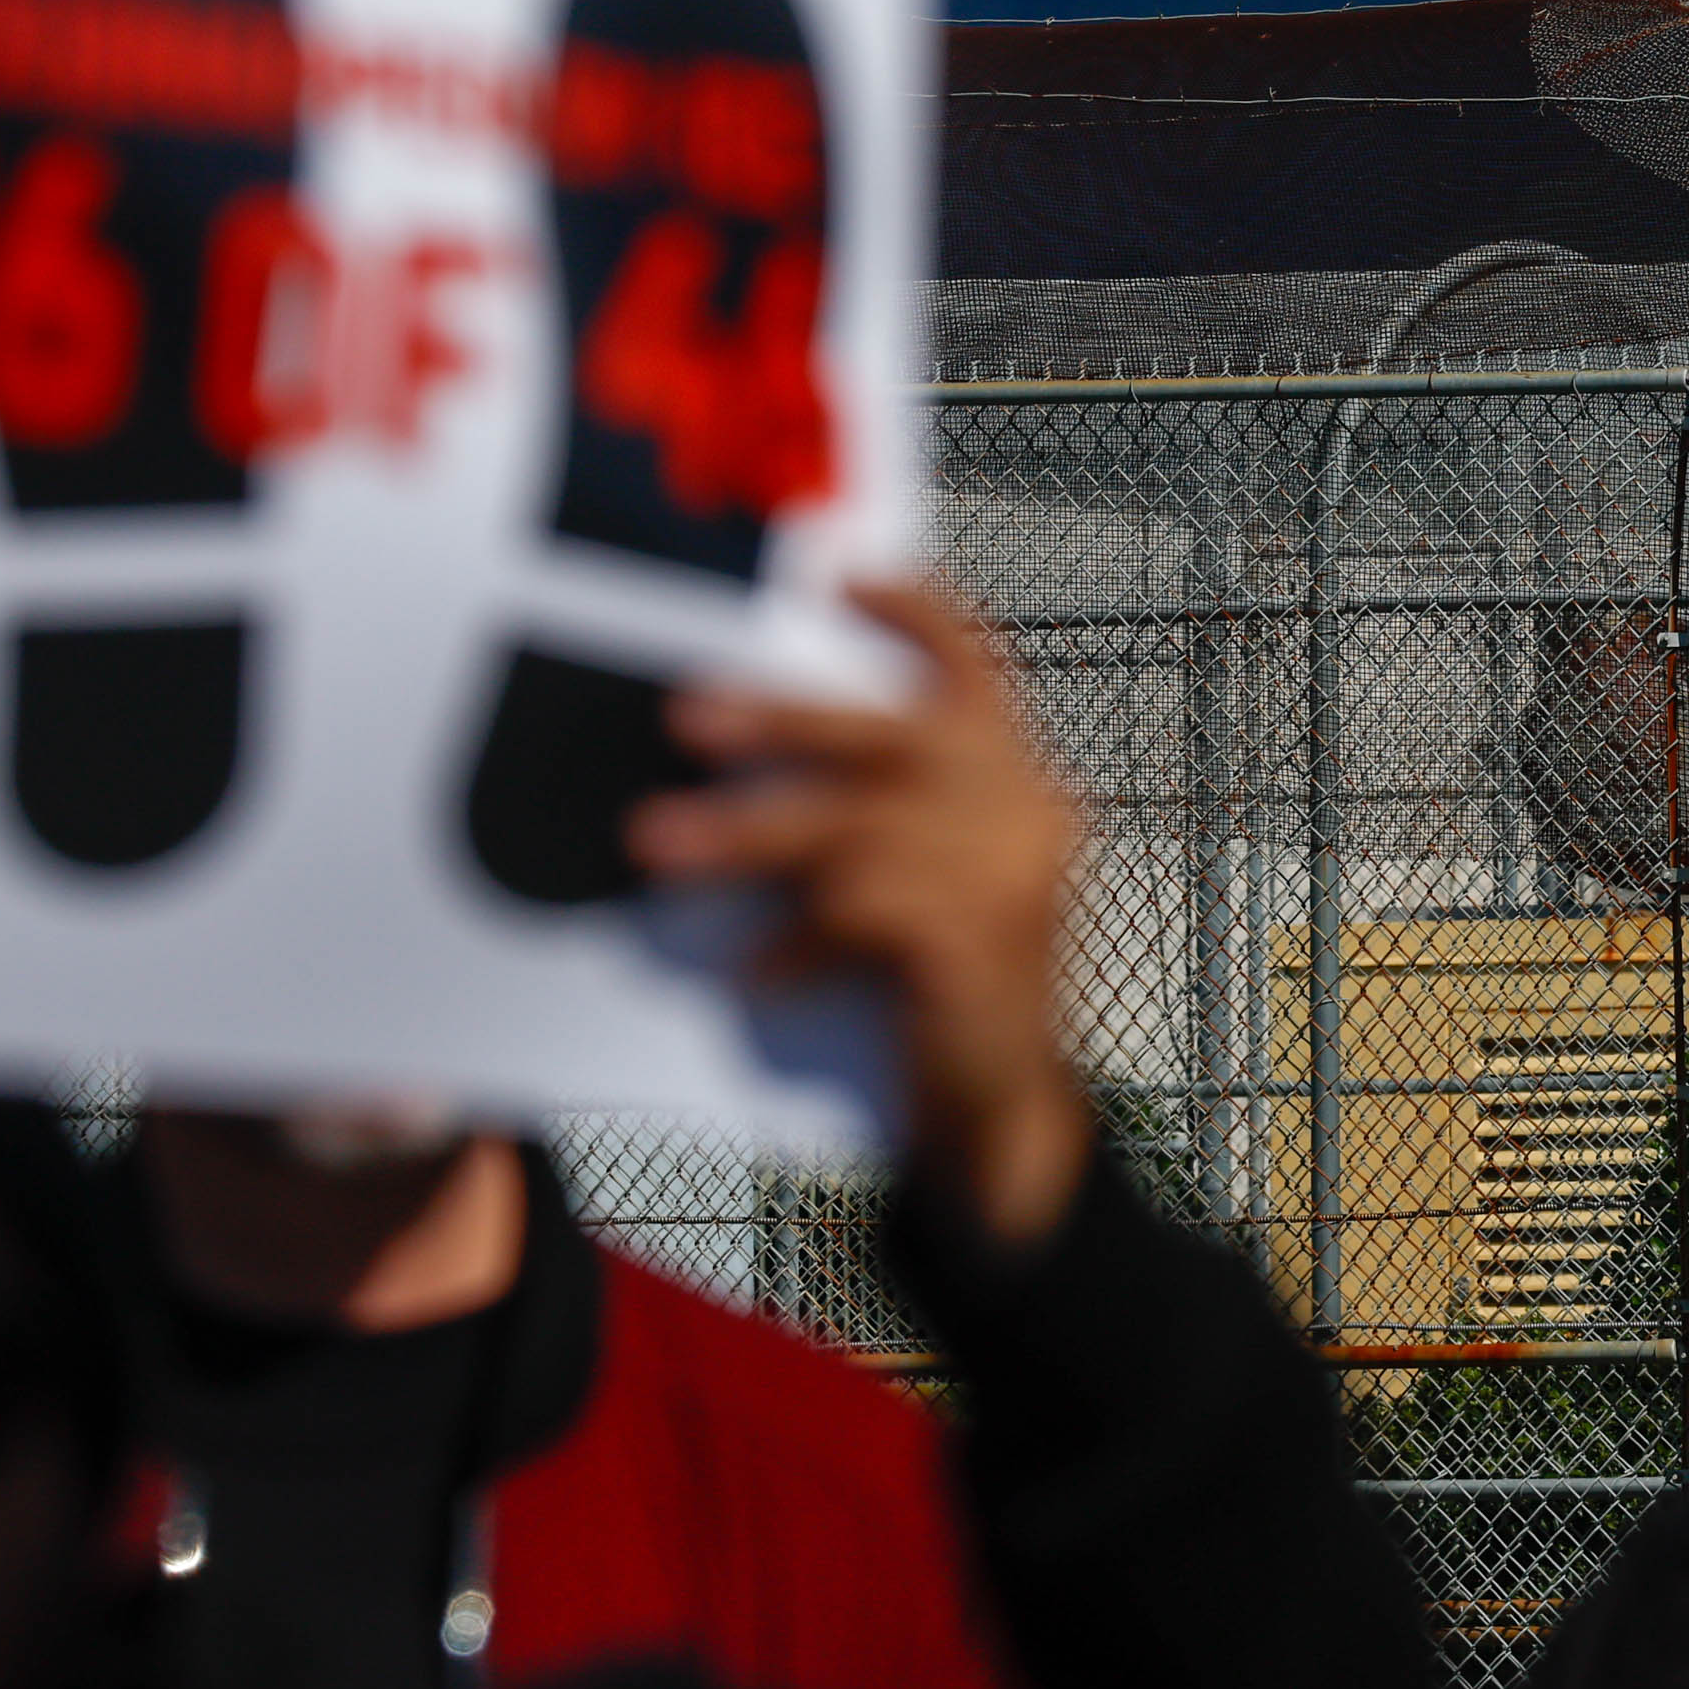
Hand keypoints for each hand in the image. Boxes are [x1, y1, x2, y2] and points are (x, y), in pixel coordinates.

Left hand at [629, 579, 1093, 1247]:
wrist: (1004, 1115)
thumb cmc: (944, 987)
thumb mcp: (928, 875)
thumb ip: (881, 810)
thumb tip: (747, 749)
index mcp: (1021, 776)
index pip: (976, 661)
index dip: (911, 612)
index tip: (834, 573)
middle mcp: (1030, 808)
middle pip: (895, 735)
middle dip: (783, 719)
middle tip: (685, 714)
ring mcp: (1012, 874)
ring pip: (855, 828)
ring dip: (746, 836)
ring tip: (659, 844)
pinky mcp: (981, 943)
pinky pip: (859, 916)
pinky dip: (794, 943)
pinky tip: (753, 974)